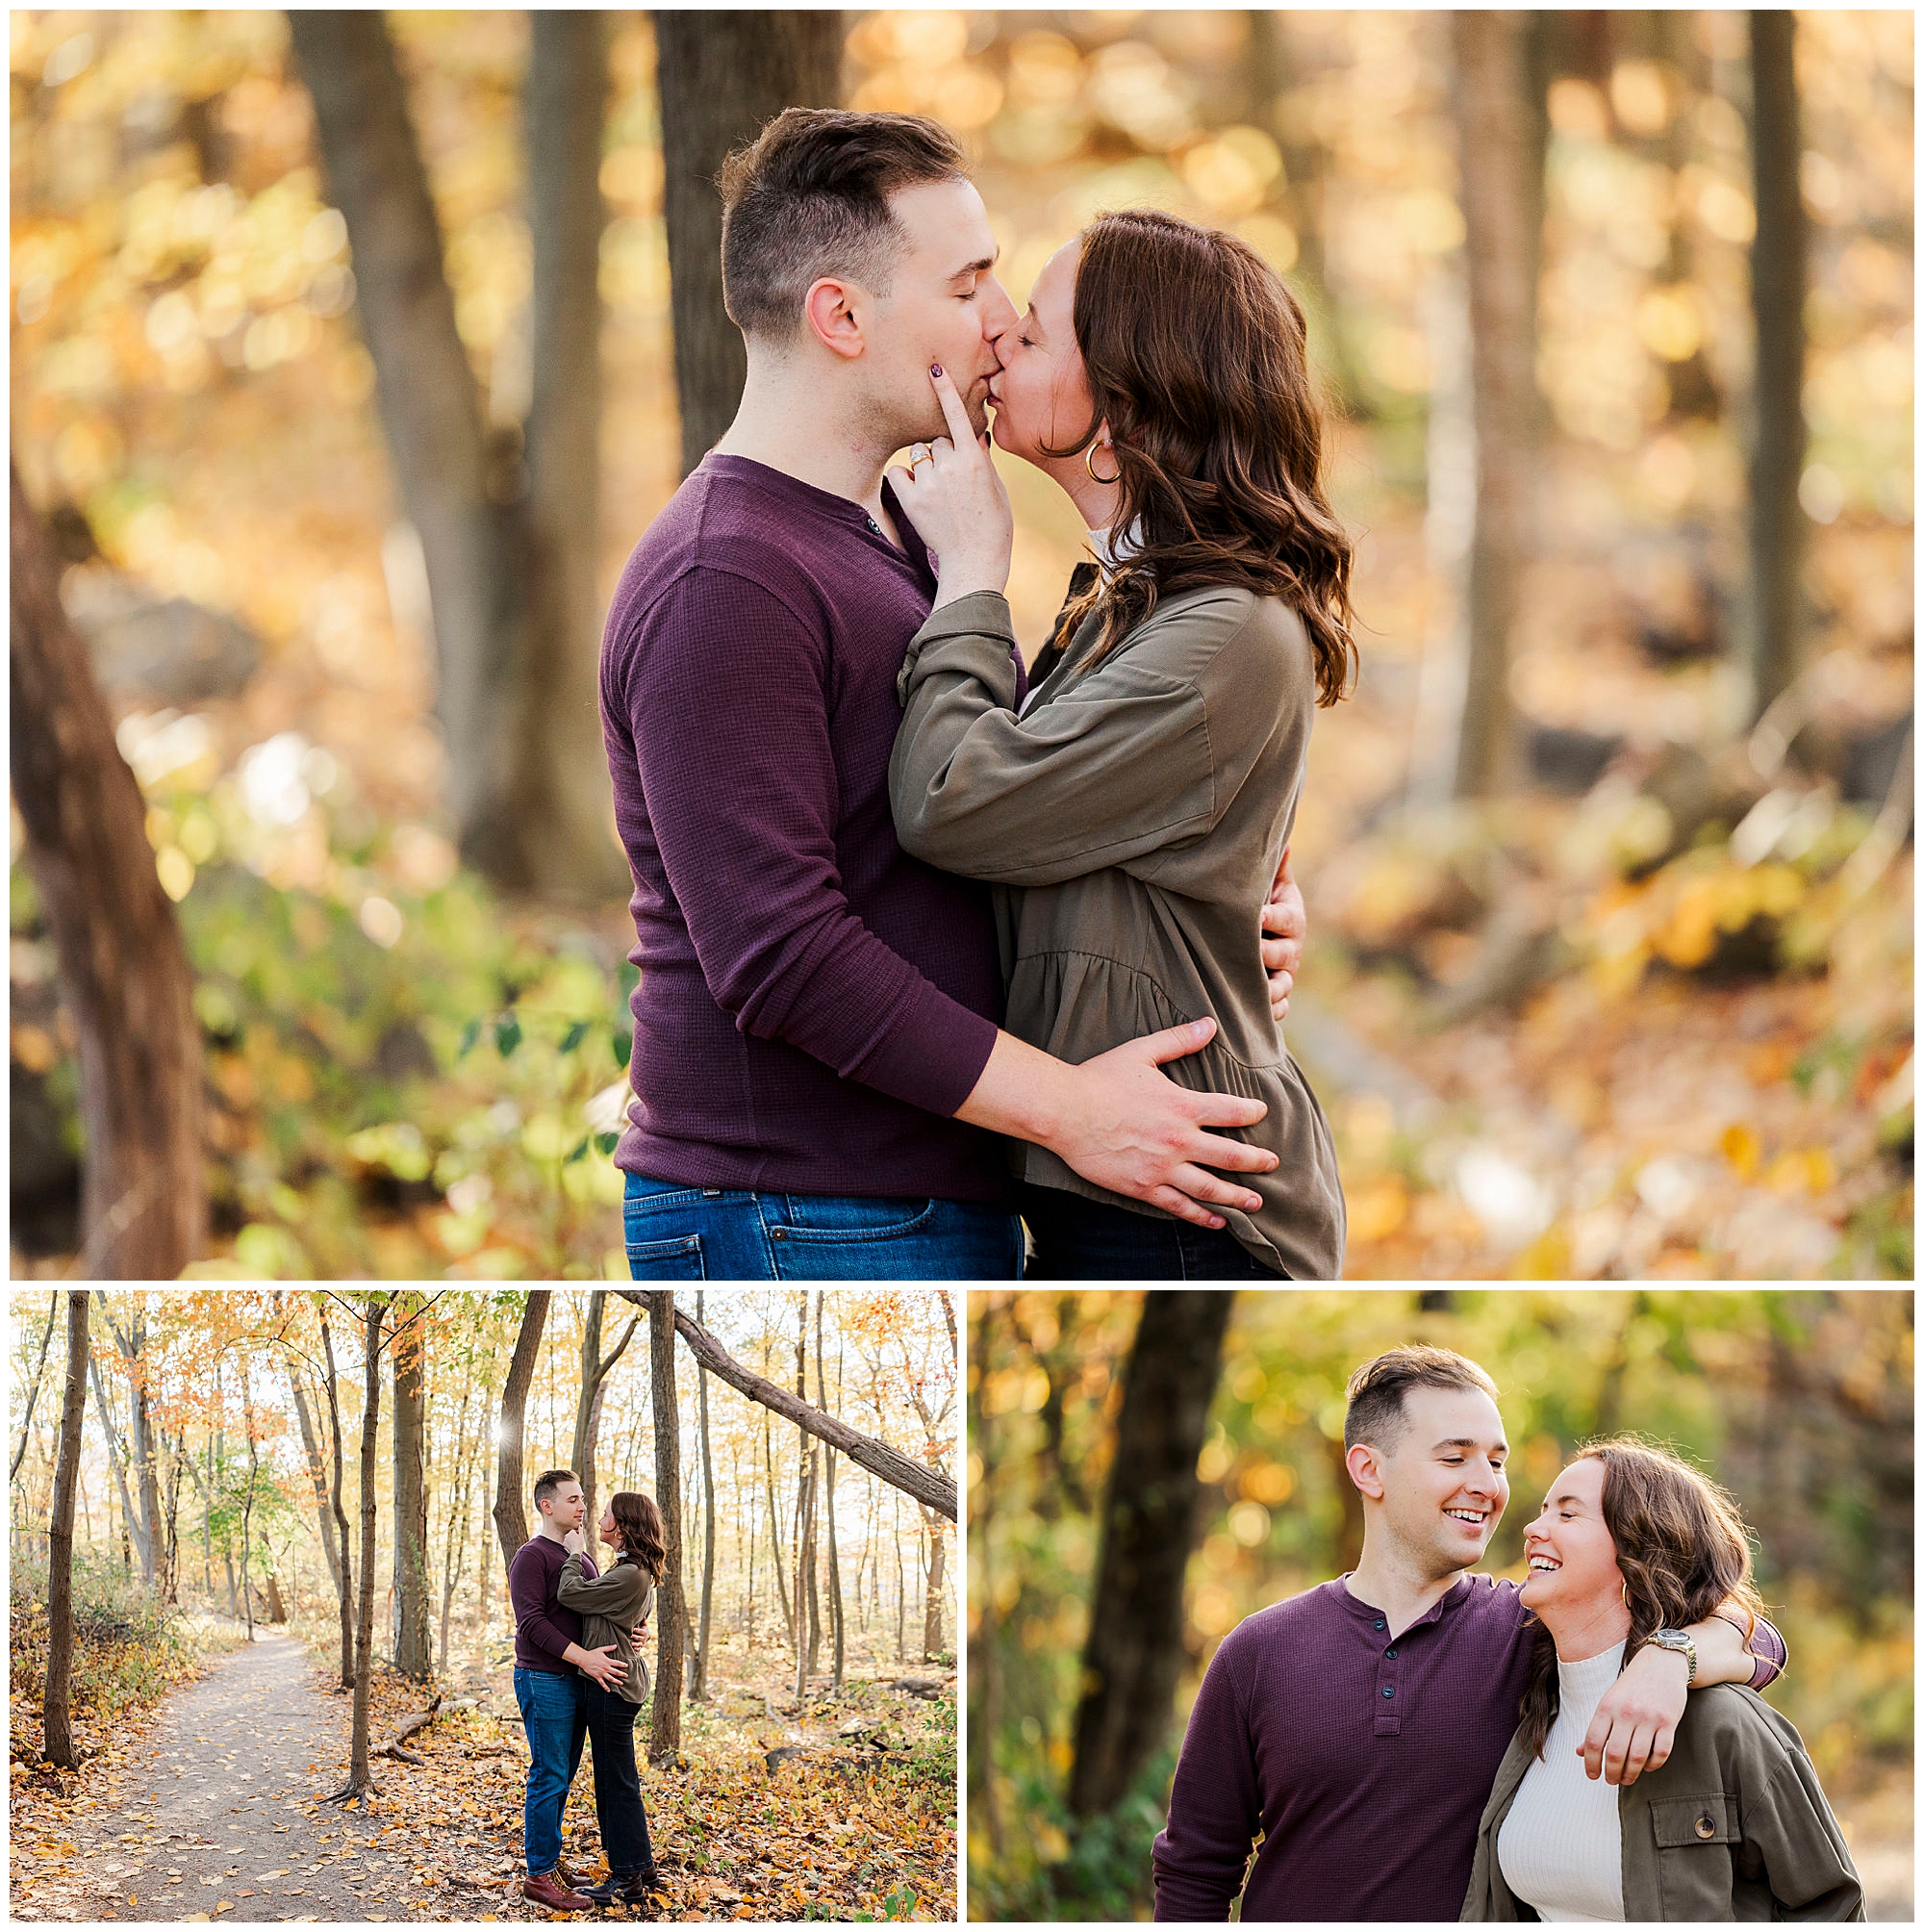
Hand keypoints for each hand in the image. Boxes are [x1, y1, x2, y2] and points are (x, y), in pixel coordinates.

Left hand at [562, 1527, 585, 1555]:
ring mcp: (564, 1539)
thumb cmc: (579, 1543)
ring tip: (574, 1544)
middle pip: (570, 1534)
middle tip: (576, 1541)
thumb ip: (580, 1529)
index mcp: (571, 1532)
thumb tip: (580, 1524)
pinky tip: (571, 1546)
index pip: (573, 1531)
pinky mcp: (563, 1544)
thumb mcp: (581, 1535)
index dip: (576, 1534)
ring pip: (568, 1538)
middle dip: (573, 1536)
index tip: (578, 1538)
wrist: (575, 1552)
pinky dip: (568, 1543)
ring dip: (570, 1540)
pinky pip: (566, 1542)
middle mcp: (567, 1535)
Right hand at [580, 1644, 627, 1689]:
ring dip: (616, 1681)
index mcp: (607, 1661)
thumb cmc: (592, 1654)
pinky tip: (608, 1690)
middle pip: (616, 1672)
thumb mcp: (601, 1649)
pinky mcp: (597, 1676)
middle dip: (622, 1674)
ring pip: (611, 1679)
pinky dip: (605, 1687)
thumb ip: (609, 1648)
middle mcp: (605, 1668)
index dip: (622, 1665)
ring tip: (621, 1683)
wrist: (584, 1659)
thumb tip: (615, 1645)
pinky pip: (602, 1683)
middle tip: (626, 1676)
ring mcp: (601, 1673)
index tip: (626, 1666)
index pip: (617, 1663)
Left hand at [884, 365, 1012, 601]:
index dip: (945, 390)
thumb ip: (982, 457)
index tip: (933, 367)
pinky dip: (905, 480)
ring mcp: (929, 482)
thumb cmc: (992, 525)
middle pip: (936, 439)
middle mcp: (950, 466)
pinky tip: (919, 496)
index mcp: (975, 459)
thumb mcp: (996, 487)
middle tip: (953, 482)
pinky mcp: (911, 499)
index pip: (957, 416)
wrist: (975, 562)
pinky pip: (899, 473)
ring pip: (918, 455)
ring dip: (925, 466)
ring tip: (939, 494)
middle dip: (941, 452)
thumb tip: (976, 432)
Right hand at [1047, 1017, 1274, 1228]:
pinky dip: (1202, 1216)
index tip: (1262, 1113)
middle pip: (1231, 1156)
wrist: (1064, 1112)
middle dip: (1257, 1161)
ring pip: (1210, 1188)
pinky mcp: (1143, 1187)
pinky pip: (1179, 1206)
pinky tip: (1218, 1221)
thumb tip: (1210, 1024)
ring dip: (1238, 1196)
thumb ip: (1179, 1040)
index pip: (1232, 1112)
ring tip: (1256, 1202)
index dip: (1253, 1112)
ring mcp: (1162, 1168)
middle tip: (1273, 1164)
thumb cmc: (1099, 1078)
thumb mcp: (1141, 1051)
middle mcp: (1178, 1140)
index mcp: (1182, 1106)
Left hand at [1261, 846, 1304, 1023]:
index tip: (1257, 916)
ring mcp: (1286, 973)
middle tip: (1248, 953)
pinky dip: (1272, 1012)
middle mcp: (1292, 947)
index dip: (1272, 918)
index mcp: (1291, 918)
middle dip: (1266, 953)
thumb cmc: (1260, 903)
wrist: (1262, 930)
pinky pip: (1280, 1008)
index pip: (1286, 918)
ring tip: (1255, 990)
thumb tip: (1283, 842)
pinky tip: (1257, 1013)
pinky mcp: (1279, 995)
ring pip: (1283, 985)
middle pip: (1284, 954)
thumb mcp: (1267, 883)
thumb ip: (1273, 867)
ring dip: (1270, 989)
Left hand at [1580, 1642, 1686, 1783]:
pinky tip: (1648, 1767)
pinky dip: (1653, 1765)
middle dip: (1612, 1773)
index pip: (1593, 1741)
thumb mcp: (1609, 1700)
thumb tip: (1580, 1752)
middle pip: (1615, 1754)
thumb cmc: (1632, 1685)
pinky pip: (1661, 1753)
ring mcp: (1649, 1718)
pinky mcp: (1668, 1722)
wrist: (1661, 1663)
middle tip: (1611, 1781)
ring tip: (1627, 1779)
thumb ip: (1597, 1727)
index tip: (1592, 1775)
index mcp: (1607, 1706)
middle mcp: (1626, 1712)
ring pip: (1638, 1757)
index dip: (1590, 1763)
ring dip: (1632, 1774)